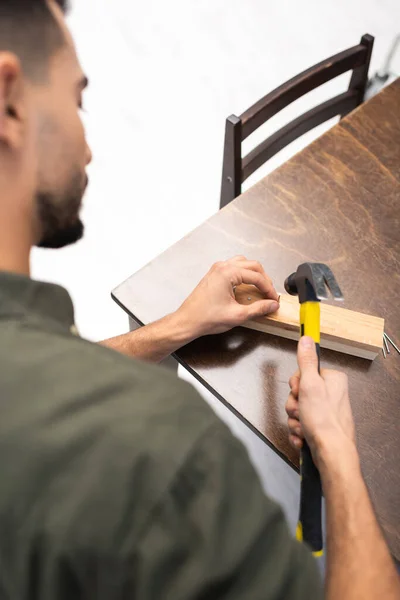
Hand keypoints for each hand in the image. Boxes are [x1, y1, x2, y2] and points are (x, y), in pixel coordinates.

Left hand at [176, 256, 279, 337]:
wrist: (188, 321)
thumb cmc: (206, 318)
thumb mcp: (237, 315)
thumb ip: (258, 308)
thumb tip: (272, 305)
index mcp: (228, 273)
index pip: (256, 276)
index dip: (268, 288)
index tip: (273, 298)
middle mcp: (222, 267)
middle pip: (252, 265)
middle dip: (264, 279)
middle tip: (270, 293)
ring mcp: (217, 269)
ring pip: (244, 264)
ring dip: (255, 274)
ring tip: (261, 287)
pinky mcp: (214, 274)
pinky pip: (234, 267)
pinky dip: (244, 274)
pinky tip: (247, 286)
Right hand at [285, 337, 355, 467]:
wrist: (331, 453)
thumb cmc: (325, 422)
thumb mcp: (310, 385)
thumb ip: (306, 361)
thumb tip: (306, 339)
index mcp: (332, 380)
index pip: (303, 373)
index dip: (296, 385)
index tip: (299, 391)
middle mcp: (330, 394)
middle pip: (298, 393)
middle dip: (294, 406)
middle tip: (301, 412)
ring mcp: (325, 411)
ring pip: (297, 410)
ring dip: (294, 420)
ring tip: (303, 427)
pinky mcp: (319, 426)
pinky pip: (300, 424)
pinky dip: (298, 432)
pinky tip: (304, 437)